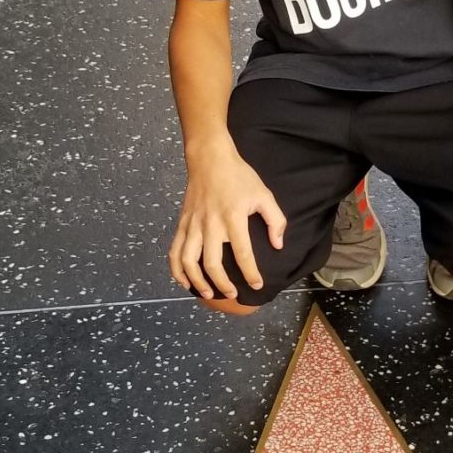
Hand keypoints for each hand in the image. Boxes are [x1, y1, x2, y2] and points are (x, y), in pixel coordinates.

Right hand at [170, 146, 286, 301]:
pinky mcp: (182, 223)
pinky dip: (176, 269)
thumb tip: (277, 245)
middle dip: (222, 283)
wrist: (209, 158)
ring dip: (196, 281)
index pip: (242, 253)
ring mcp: (193, 224)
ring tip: (207, 293)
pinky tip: (184, 281)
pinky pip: (174, 251)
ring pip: (188, 260)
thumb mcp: (264, 195)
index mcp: (233, 217)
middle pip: (212, 263)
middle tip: (232, 293)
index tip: (257, 285)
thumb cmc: (239, 177)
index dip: (250, 272)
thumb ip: (275, 220)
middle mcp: (210, 224)